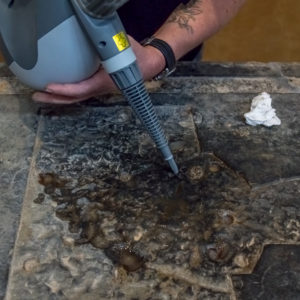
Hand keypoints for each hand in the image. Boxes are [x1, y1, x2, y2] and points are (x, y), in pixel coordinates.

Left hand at [32, 36, 164, 104]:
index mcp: (105, 81)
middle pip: (76, 98)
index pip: (83, 88)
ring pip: (77, 98)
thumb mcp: (122, 46)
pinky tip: (57, 90)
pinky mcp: (98, 87)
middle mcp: (100, 88)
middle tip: (37, 96)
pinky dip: (66, 94)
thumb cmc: (135, 57)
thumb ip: (106, 41)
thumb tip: (90, 28)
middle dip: (56, 99)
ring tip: (41, 96)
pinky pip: (80, 93)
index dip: (66, 89)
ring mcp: (99, 90)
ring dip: (59, 98)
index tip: (50, 86)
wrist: (147, 66)